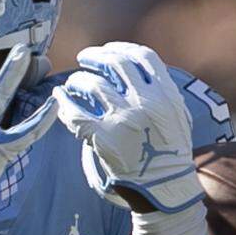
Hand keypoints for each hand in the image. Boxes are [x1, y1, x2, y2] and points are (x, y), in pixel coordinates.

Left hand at [52, 41, 202, 212]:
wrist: (164, 186)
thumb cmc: (168, 151)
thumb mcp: (176, 115)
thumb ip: (160, 91)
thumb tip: (134, 69)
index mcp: (166, 93)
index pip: (142, 57)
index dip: (121, 48)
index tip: (108, 50)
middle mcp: (146, 102)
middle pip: (115, 64)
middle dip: (95, 57)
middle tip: (84, 59)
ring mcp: (124, 119)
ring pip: (92, 85)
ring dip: (78, 80)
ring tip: (72, 84)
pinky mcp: (104, 138)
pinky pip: (76, 114)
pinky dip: (64, 103)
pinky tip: (59, 98)